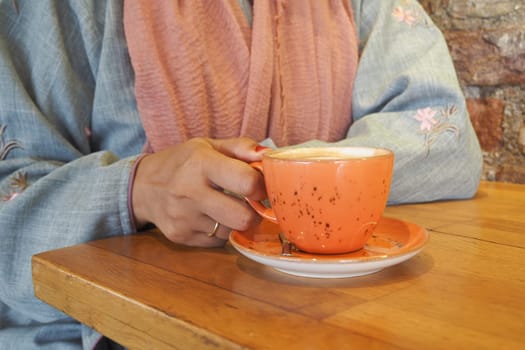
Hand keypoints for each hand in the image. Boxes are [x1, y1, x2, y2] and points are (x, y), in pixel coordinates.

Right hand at [131, 137, 266, 246]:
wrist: (143, 186)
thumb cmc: (182, 162)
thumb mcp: (208, 145)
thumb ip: (242, 148)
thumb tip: (268, 156)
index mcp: (200, 163)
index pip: (247, 182)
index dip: (261, 186)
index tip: (258, 185)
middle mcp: (189, 192)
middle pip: (243, 218)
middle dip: (254, 212)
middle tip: (250, 203)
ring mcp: (184, 218)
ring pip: (232, 231)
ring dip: (236, 221)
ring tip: (226, 206)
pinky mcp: (180, 237)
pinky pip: (218, 242)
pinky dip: (221, 231)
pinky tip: (211, 217)